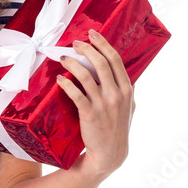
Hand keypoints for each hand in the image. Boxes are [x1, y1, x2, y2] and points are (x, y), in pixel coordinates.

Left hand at [55, 29, 135, 177]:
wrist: (110, 154)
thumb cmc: (117, 128)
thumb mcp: (129, 107)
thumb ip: (125, 89)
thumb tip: (120, 71)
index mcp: (126, 89)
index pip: (115, 59)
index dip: (103, 44)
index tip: (92, 33)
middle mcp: (116, 94)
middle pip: (100, 63)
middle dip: (86, 49)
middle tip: (74, 43)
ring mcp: (103, 104)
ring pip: (86, 75)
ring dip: (72, 63)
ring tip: (64, 58)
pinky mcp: (89, 114)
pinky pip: (75, 93)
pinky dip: (66, 83)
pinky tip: (59, 79)